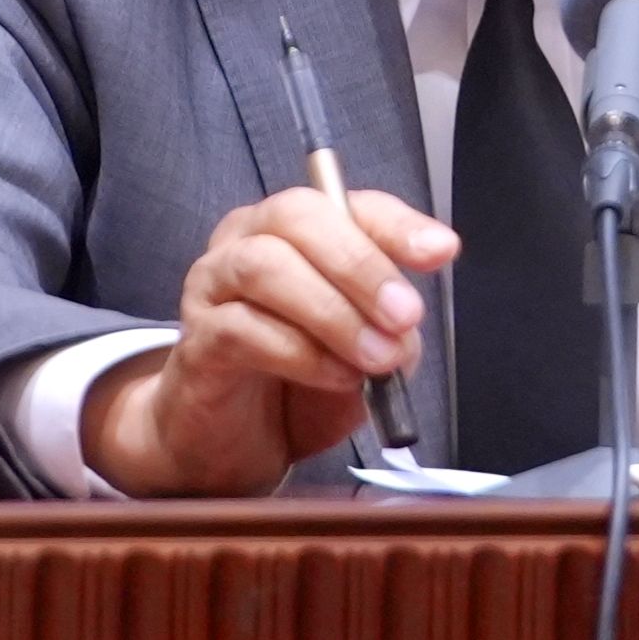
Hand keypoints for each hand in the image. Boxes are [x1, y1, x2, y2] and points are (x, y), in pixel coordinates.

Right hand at [83, 188, 456, 496]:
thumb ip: (385, 327)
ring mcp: (212, 286)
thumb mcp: (360, 346)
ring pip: (266, 266)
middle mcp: (245, 240)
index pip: (344, 201)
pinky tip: (337, 377)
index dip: (395, 223)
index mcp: (291, 228)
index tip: (441, 251)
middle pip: (298, 217)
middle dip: (361, 264)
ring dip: (333, 312)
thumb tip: (405, 332)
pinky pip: (243, 330)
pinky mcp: (197, 342)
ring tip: (376, 357)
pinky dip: (302, 354)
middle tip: (406, 315)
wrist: (227, 439)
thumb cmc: (294, 377)